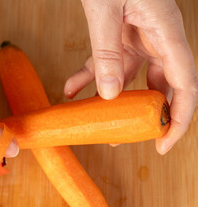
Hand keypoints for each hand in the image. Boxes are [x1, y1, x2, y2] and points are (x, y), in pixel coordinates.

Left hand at [64, 0, 197, 153]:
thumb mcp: (106, 10)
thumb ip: (107, 51)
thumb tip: (109, 94)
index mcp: (166, 31)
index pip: (184, 84)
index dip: (177, 118)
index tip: (162, 143)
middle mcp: (158, 37)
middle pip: (160, 85)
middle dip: (141, 114)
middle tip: (122, 136)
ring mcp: (139, 37)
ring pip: (131, 78)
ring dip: (112, 99)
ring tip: (95, 118)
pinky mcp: (120, 34)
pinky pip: (107, 62)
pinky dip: (89, 76)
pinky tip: (72, 88)